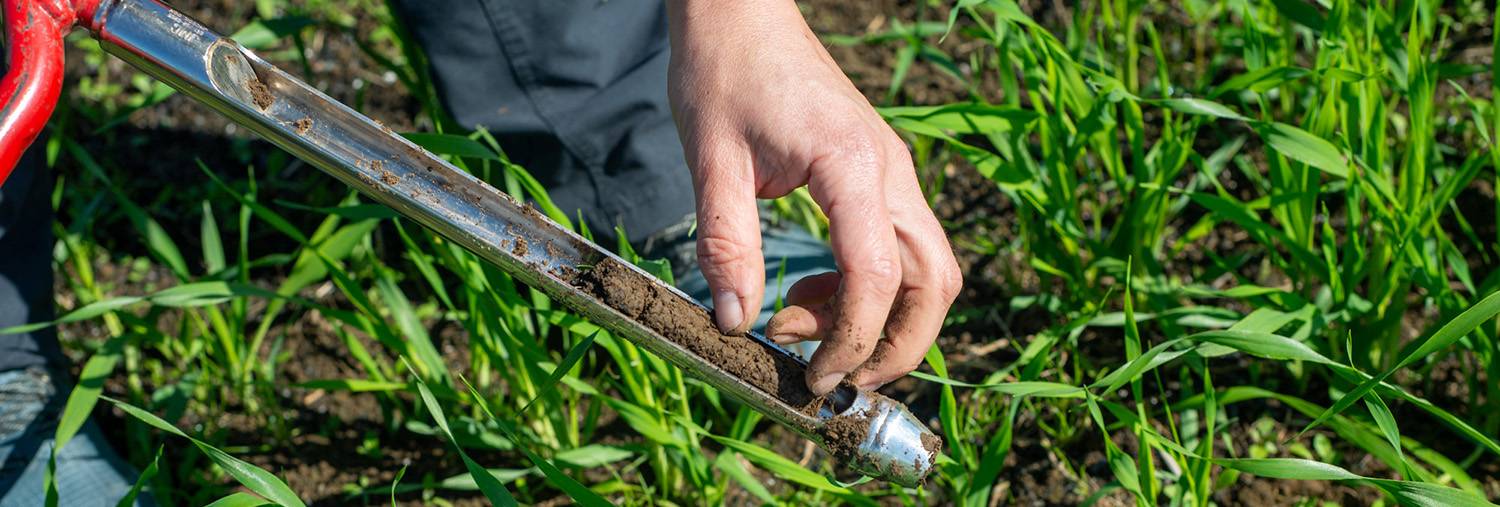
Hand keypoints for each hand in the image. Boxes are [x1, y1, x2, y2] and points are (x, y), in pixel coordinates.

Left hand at [665, 0, 961, 394]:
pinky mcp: (879, 176)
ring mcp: (892, 172)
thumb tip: (735, 323)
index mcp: (850, 165)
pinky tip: (807, 292)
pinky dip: (868, 287)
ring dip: (884, 320)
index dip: (852, 338)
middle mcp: (889, 171)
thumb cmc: (724, 73)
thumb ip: (725, 243)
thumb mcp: (711, 160)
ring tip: (807, 333)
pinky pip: (900, 247)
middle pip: (934, 280)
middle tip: (836, 380)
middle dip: (899, 346)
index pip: (877, 273)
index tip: (814, 376)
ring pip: (927, 268)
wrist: (742, 13)